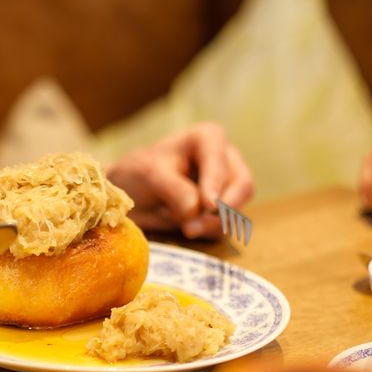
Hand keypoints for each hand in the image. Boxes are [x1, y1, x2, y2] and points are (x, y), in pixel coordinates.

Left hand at [106, 123, 253, 238]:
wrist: (130, 194)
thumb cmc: (140, 174)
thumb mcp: (150, 176)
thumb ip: (176, 190)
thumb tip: (199, 210)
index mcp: (208, 139)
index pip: (221, 162)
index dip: (216, 184)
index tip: (207, 205)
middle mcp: (225, 159)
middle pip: (242, 186)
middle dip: (221, 210)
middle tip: (192, 227)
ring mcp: (228, 186)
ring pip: (237, 209)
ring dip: (213, 225)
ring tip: (186, 229)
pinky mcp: (223, 211)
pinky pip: (226, 226)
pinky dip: (208, 232)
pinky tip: (187, 228)